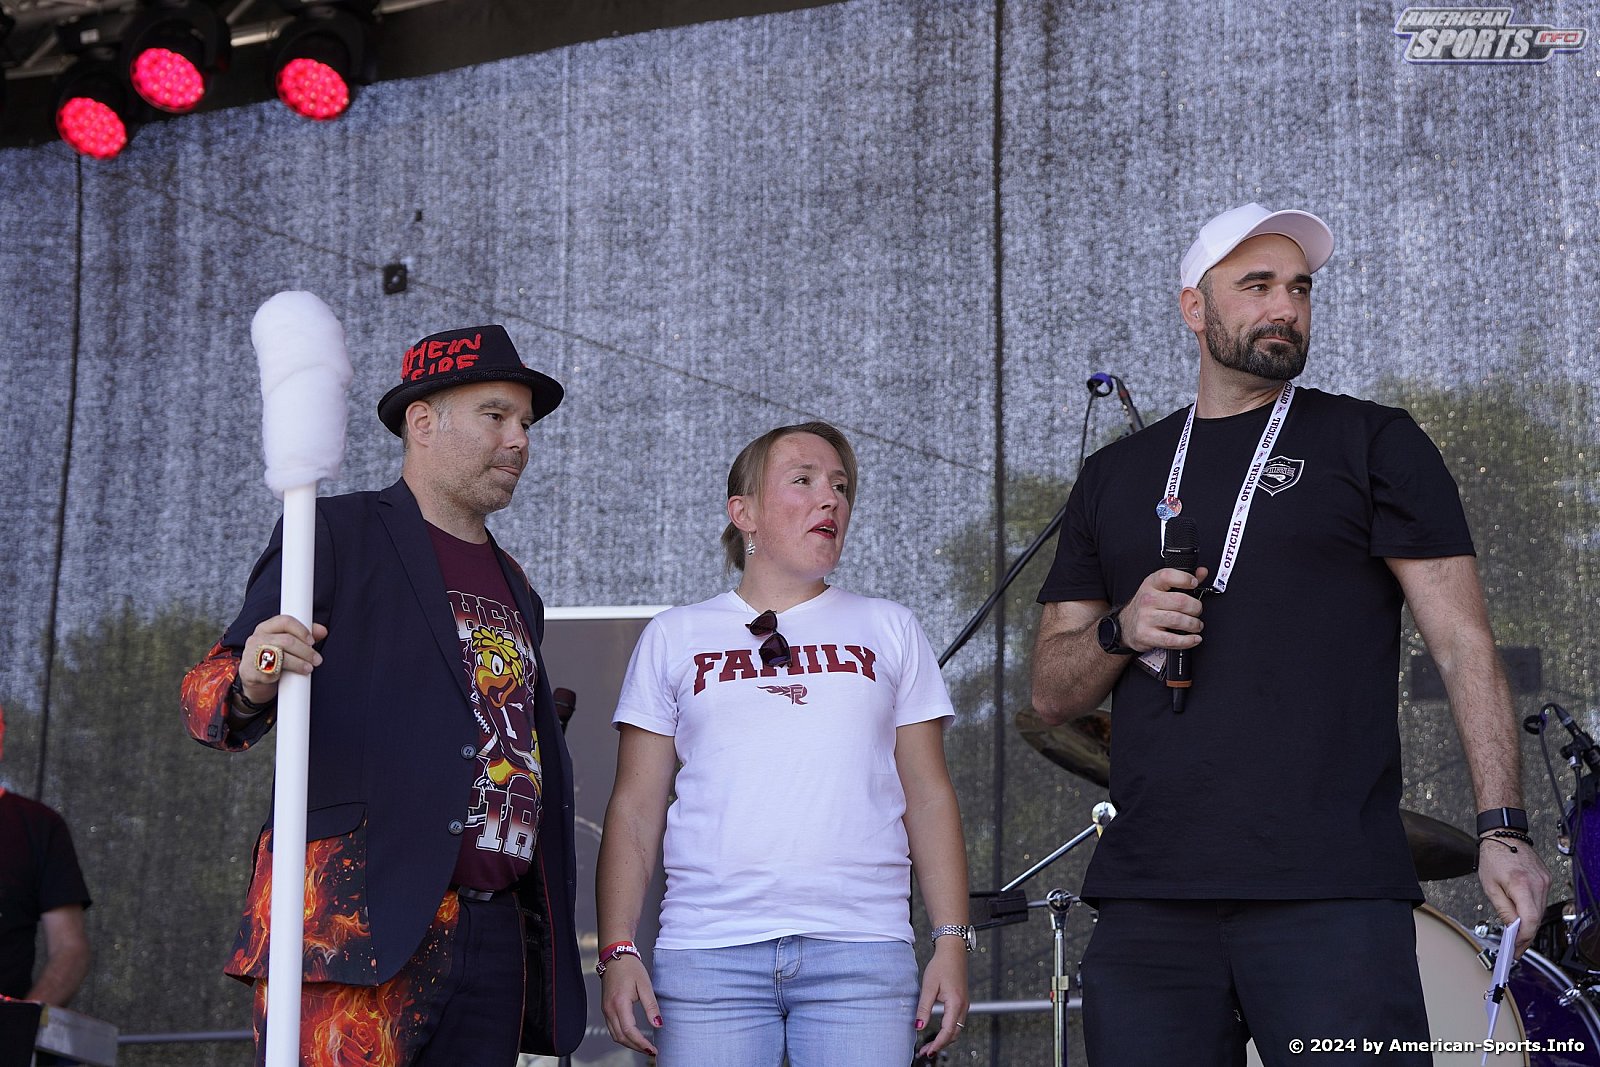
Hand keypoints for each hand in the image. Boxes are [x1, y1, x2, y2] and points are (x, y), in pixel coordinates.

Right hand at [240, 615, 326, 703]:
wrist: (254, 684)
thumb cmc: (272, 660)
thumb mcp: (286, 646)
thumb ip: (303, 636)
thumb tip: (322, 630)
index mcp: (265, 628)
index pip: (285, 621)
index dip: (302, 630)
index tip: (312, 640)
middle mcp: (256, 639)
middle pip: (287, 640)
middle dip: (306, 651)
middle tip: (317, 659)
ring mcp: (251, 655)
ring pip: (281, 656)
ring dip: (299, 663)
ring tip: (308, 668)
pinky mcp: (250, 672)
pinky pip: (272, 673)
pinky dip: (283, 676)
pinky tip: (289, 678)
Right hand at [600, 954, 659, 1054]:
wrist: (615, 956)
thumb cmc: (630, 968)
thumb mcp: (645, 985)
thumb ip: (651, 1006)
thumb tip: (658, 1024)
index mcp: (619, 1003)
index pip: (629, 1031)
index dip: (641, 1043)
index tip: (653, 1049)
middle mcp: (609, 1009)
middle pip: (621, 1037)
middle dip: (636, 1047)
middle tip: (650, 1051)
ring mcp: (606, 1009)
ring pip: (615, 1035)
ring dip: (629, 1044)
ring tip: (643, 1046)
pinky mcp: (606, 1008)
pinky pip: (612, 1028)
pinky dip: (623, 1036)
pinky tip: (633, 1036)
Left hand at [915, 938, 968, 1058]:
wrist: (953, 951)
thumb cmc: (941, 965)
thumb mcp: (928, 986)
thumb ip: (924, 1008)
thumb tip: (918, 1026)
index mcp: (955, 1003)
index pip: (948, 1031)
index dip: (937, 1044)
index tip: (927, 1051)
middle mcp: (963, 1006)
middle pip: (954, 1034)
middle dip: (940, 1045)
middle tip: (925, 1052)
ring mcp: (964, 1005)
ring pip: (957, 1030)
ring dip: (944, 1039)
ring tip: (930, 1045)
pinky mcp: (962, 1002)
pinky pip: (957, 1023)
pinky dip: (948, 1031)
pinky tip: (939, 1033)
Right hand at [1120, 566, 1208, 653]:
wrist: (1126, 626)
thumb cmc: (1146, 606)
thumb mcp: (1160, 588)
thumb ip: (1182, 580)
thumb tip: (1202, 572)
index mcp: (1151, 584)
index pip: (1168, 576)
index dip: (1185, 579)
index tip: (1194, 584)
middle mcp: (1147, 600)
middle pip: (1180, 601)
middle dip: (1196, 608)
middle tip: (1197, 611)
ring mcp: (1146, 618)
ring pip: (1179, 620)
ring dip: (1194, 624)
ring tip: (1196, 625)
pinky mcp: (1147, 635)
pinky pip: (1172, 639)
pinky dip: (1187, 641)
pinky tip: (1194, 638)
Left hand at [1477, 834, 1550, 956]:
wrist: (1504, 835)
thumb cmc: (1494, 857)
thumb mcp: (1490, 886)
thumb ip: (1503, 909)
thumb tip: (1511, 928)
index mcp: (1522, 885)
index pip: (1530, 920)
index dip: (1524, 938)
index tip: (1516, 949)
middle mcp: (1538, 884)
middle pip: (1537, 919)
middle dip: (1526, 935)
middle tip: (1515, 948)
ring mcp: (1545, 882)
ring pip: (1540, 911)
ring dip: (1529, 923)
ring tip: (1517, 934)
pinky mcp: (1546, 880)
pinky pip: (1541, 901)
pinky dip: (1532, 910)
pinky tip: (1523, 915)